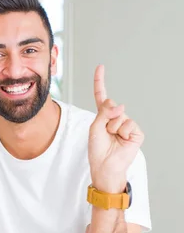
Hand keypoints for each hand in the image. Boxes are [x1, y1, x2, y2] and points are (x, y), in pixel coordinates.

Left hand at [88, 65, 143, 192]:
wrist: (106, 166)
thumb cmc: (97, 149)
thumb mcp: (95, 128)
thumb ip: (104, 113)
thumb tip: (121, 104)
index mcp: (103, 116)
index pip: (102, 96)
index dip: (101, 81)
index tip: (100, 67)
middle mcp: (116, 118)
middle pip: (111, 106)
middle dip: (106, 118)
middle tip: (105, 132)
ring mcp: (127, 124)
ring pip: (120, 116)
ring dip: (113, 128)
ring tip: (112, 138)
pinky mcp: (136, 132)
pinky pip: (129, 124)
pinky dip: (123, 132)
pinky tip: (122, 140)